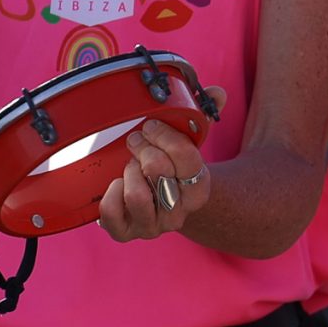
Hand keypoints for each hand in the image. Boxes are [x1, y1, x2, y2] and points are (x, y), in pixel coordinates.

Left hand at [96, 87, 225, 241]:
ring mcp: (152, 226)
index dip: (165, 135)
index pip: (187, 158)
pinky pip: (111, 213)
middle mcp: (178, 212)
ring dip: (129, 171)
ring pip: (136, 194)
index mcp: (199, 189)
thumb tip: (217, 93)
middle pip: (158, 170)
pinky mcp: (125, 233)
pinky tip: (117, 184)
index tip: (151, 125)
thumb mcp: (187, 144)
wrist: (158, 203)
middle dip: (142, 147)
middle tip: (136, 142)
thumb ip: (202, 116)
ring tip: (130, 166)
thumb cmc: (170, 167)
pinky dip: (110, 194)